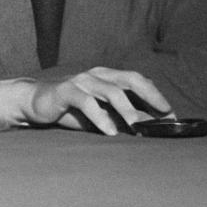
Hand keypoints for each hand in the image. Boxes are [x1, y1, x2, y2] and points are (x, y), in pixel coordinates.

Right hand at [22, 67, 171, 134]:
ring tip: (137, 127)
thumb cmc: (71, 110)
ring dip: (127, 110)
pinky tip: (109, 131)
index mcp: (108, 77)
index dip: (156, 95)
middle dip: (150, 95)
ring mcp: (81, 80)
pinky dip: (100, 117)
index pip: (138, 81)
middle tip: (164, 114)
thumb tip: (150, 127)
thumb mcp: (101, 115)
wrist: (35, 103)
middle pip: (130, 79)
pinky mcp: (66, 90)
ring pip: (110, 91)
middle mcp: (97, 74)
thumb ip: (121, 117)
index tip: (171, 115)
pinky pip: (86, 101)